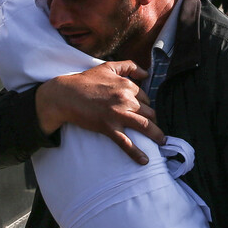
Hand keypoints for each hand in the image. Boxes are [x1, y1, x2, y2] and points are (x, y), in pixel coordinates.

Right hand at [36, 60, 164, 163]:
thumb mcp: (108, 67)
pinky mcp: (109, 127)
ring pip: (145, 126)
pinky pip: (126, 143)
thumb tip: (147, 73)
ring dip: (156, 135)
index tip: (144, 111)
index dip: (145, 105)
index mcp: (127, 85)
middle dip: (152, 119)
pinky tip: (144, 161)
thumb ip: (129, 66)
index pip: (146, 97)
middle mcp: (126, 99)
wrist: (65, 95)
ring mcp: (118, 114)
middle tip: (152, 126)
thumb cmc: (86, 80)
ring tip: (162, 141)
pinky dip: (137, 153)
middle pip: (149, 112)